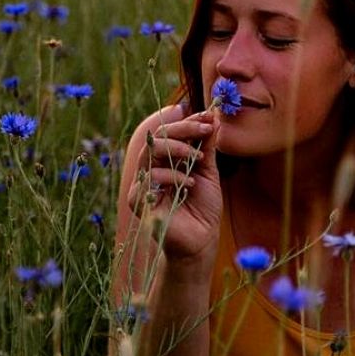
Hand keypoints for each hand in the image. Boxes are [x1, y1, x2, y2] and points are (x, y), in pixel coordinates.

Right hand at [127, 108, 222, 263]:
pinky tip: (189, 185)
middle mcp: (151, 167)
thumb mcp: (208, 171)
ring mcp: (143, 183)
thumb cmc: (203, 207)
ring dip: (179, 149)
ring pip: (150, 151)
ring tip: (198, 160)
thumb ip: (207, 146)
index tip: (210, 117)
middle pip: (157, 135)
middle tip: (206, 130)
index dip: (188, 121)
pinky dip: (173, 176)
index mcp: (166, 159)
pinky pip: (150, 177)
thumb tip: (214, 116)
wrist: (201, 240)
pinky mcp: (140, 201)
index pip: (169, 131)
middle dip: (184, 129)